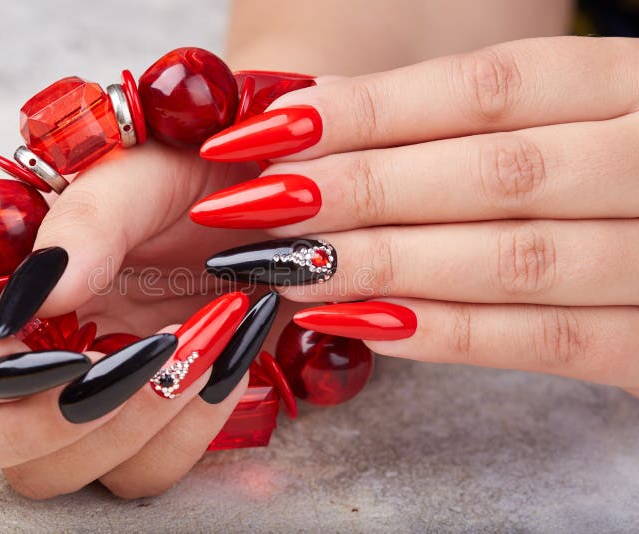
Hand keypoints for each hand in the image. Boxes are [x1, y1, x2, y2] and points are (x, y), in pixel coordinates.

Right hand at [0, 142, 286, 498]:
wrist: (268, 211)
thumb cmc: (194, 176)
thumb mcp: (140, 173)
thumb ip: (85, 222)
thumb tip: (38, 299)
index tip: (33, 357)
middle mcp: (23, 347)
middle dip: (36, 422)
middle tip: (119, 367)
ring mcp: (78, 395)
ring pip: (48, 473)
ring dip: (126, 427)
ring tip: (196, 345)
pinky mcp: (141, 424)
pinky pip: (137, 474)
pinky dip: (184, 434)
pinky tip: (223, 366)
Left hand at [194, 36, 638, 396]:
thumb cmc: (620, 160)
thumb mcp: (574, 113)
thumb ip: (467, 117)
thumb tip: (323, 114)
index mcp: (637, 84)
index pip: (491, 87)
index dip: (373, 110)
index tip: (271, 130)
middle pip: (496, 169)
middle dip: (365, 189)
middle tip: (259, 206)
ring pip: (519, 259)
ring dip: (391, 265)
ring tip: (293, 269)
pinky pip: (555, 343)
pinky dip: (455, 333)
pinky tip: (366, 323)